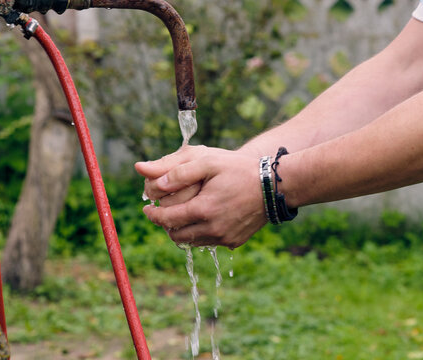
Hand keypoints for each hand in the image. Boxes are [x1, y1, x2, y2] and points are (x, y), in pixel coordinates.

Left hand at [134, 145, 267, 247]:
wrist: (275, 186)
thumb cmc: (241, 170)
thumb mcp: (209, 162)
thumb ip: (179, 173)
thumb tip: (154, 183)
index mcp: (203, 210)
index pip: (166, 219)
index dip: (152, 215)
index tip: (147, 208)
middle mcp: (213, 229)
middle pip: (176, 236)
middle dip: (166, 225)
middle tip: (164, 213)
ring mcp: (225, 237)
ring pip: (192, 241)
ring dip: (182, 231)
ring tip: (181, 216)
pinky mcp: (235, 241)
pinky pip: (209, 242)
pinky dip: (201, 233)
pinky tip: (204, 218)